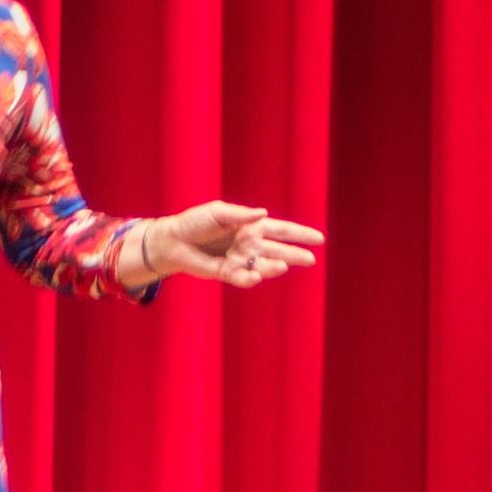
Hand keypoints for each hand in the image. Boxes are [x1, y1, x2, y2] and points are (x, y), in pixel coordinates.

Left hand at [138, 201, 322, 289]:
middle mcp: (250, 244)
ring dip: (274, 267)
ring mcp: (240, 260)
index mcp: (251, 227)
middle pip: (278, 250)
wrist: (173, 241)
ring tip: (283, 266)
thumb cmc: (195, 222)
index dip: (300, 234)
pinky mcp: (228, 273)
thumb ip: (240, 215)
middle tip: (310, 260)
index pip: (281, 230)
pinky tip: (255, 275)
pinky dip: (250, 278)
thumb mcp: (217, 213)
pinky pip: (244, 278)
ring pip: (264, 266)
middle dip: (295, 255)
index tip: (319, 238)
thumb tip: (263, 213)